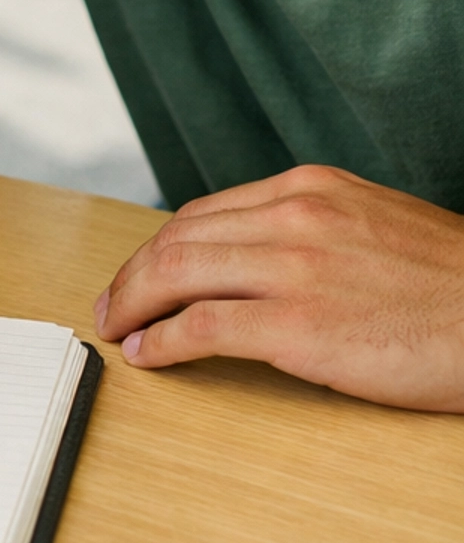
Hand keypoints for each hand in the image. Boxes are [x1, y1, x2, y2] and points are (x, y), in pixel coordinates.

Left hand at [95, 164, 463, 410]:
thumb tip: (254, 259)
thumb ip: (312, 231)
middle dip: (132, 275)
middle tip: (112, 306)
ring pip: (178, 274)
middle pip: (179, 238)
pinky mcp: (298, 325)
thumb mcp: (373, 225)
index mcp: (310, 189)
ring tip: (118, 330)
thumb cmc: (450, 286)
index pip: (205, 212)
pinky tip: (150, 354)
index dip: (159, 248)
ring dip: (134, 304)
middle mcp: (295, 216)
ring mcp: (294, 268)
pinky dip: (162, 340)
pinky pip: (202, 327)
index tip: (139, 274)